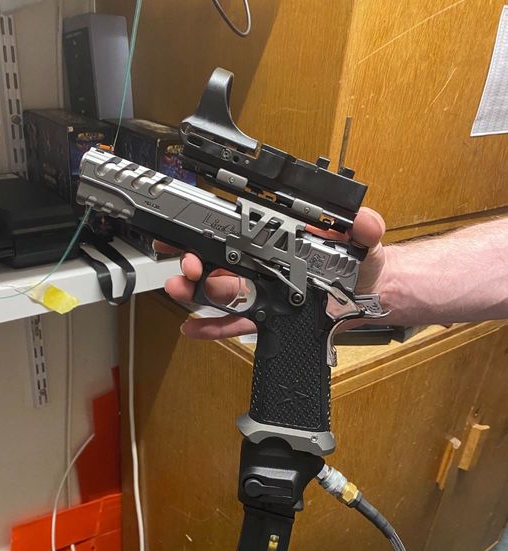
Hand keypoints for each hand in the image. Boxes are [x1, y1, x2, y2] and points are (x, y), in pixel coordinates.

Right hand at [160, 206, 386, 339]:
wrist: (370, 298)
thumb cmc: (364, 264)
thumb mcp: (366, 240)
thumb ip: (365, 227)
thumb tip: (362, 221)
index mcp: (281, 243)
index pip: (241, 234)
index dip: (213, 231)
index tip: (194, 234)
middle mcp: (266, 266)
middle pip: (221, 263)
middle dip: (196, 264)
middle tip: (188, 268)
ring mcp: (264, 293)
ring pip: (222, 293)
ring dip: (196, 292)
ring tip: (181, 290)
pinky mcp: (267, 319)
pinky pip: (237, 323)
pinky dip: (212, 327)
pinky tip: (192, 327)